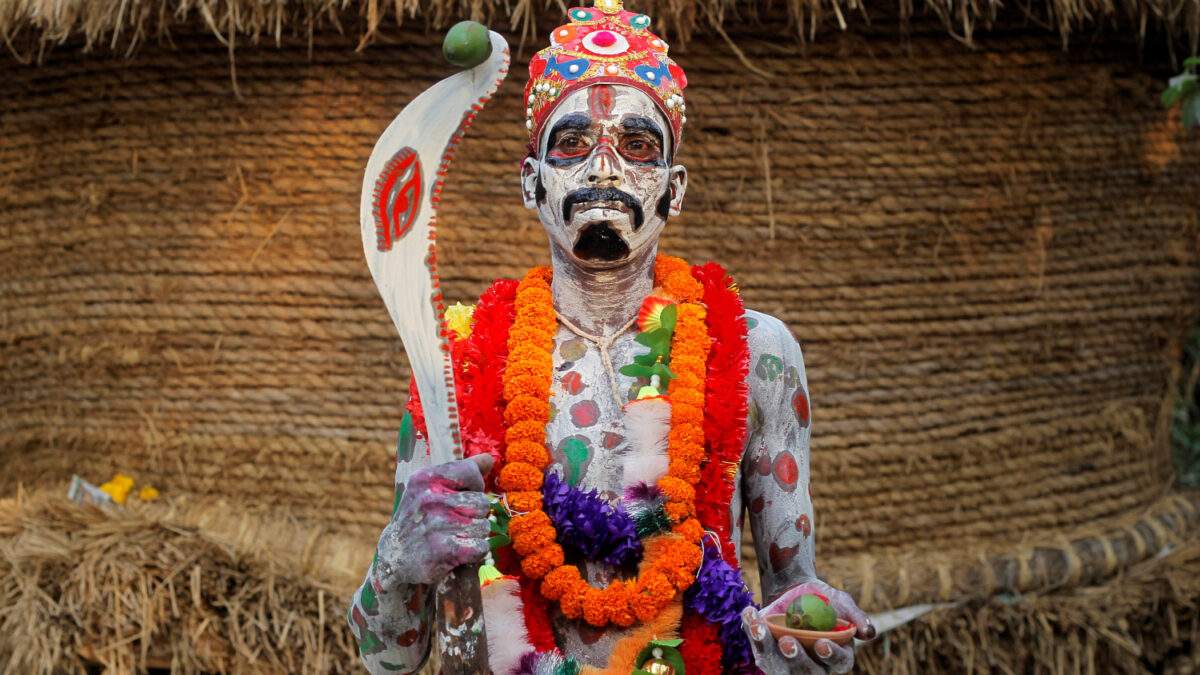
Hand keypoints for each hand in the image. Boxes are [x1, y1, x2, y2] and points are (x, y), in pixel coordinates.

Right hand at [374, 454, 493, 587]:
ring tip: (452, 538)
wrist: (394, 559)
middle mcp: (430, 497)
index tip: (461, 497)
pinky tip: (456, 553)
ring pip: (484, 526)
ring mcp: (437, 523)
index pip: (471, 472)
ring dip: (474, 536)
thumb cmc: (419, 520)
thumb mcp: (431, 489)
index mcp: (426, 478)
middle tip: (453, 524)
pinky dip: (474, 553)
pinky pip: (481, 547)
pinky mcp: (444, 550)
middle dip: (475, 515)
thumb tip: (489, 458)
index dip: (474, 487)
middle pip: (482, 502)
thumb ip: (461, 472)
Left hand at [741, 579, 875, 673]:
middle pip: (807, 672)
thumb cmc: (822, 599)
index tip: (821, 643)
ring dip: (768, 649)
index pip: (839, 662)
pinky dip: (753, 634)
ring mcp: (789, 663)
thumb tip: (869, 633)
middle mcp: (813, 665)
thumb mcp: (840, 602)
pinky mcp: (769, 655)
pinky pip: (760, 651)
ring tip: (760, 627)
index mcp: (836, 655)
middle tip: (787, 641)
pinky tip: (751, 616)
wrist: (794, 590)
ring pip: (779, 667)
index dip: (831, 656)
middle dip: (796, 659)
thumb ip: (855, 616)